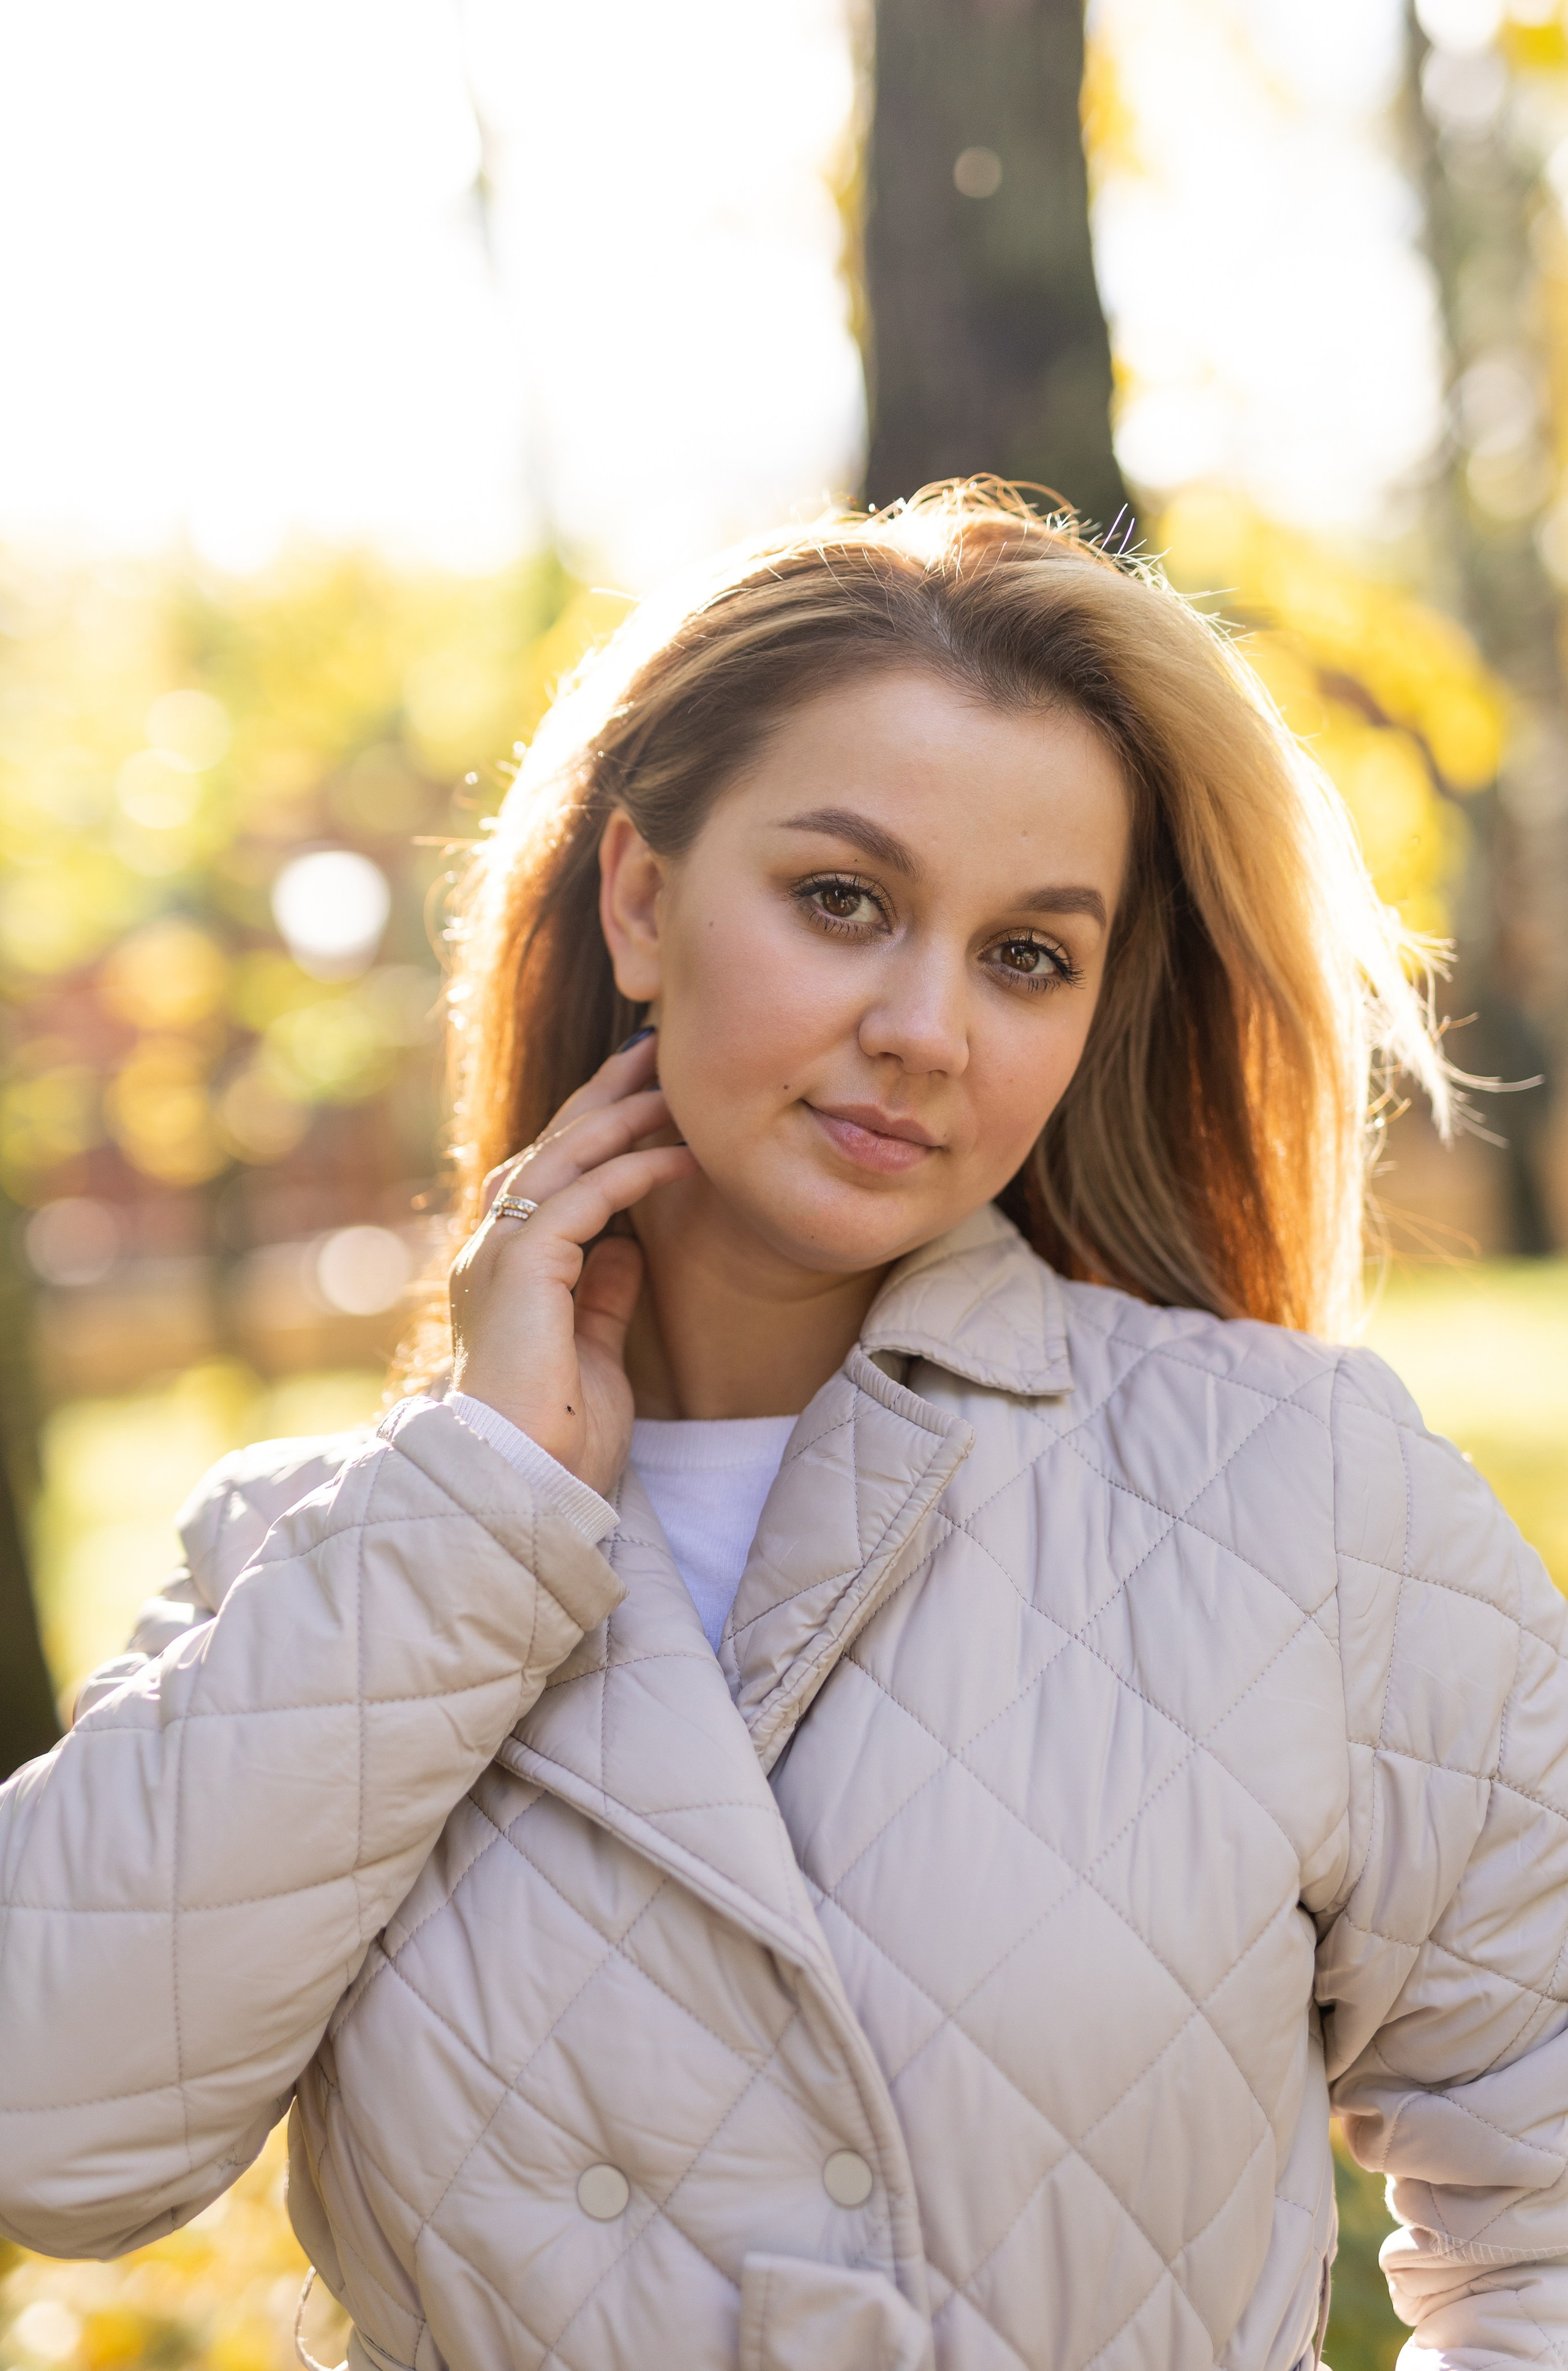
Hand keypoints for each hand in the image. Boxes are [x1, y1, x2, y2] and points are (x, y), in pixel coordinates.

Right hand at [448, 1033, 695, 1496]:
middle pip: (549, 1149)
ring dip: (619, 1118)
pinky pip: (582, 1199)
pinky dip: (631, 1172)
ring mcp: (497, 1258)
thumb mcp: (594, 1352)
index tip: (645, 1096)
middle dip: (602, 1097)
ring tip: (674, 1087)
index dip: (594, 1132)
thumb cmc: (559, 1441)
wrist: (524, 1490)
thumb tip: (628, 1247)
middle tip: (654, 1053)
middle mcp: (490, 1254)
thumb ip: (602, 1294)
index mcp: (504, 1273)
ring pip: (559, 1160)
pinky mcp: (521, 1271)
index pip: (549, 1179)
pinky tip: (679, 1157)